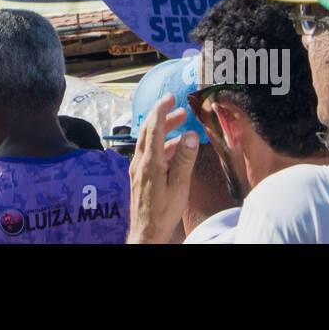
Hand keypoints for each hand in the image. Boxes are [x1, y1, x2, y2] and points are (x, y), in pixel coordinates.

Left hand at [126, 93, 199, 243]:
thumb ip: (185, 160)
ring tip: (181, 123)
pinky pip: (148, 151)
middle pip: (148, 130)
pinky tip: (174, 147)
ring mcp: (138, 167)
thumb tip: (190, 135)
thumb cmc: (164, 212)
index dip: (161, 110)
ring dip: (163, 129)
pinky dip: (161, 143)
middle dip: (162, 115)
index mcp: (150, 162)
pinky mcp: (139, 174)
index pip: (154, 128)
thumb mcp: (179, 186)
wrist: (146, 231)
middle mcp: (140, 161)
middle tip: (176, 105)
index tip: (170, 97)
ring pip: (148, 140)